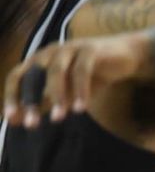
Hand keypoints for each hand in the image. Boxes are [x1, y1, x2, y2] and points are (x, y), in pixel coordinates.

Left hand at [4, 34, 147, 127]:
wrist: (125, 56)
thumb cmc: (92, 74)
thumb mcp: (66, 91)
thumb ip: (45, 102)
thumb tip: (21, 120)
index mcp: (39, 60)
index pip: (17, 77)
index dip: (12, 97)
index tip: (12, 120)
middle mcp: (50, 52)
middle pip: (33, 74)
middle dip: (30, 100)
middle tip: (32, 124)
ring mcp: (70, 48)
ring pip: (56, 71)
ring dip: (56, 96)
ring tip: (58, 119)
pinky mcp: (90, 50)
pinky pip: (82, 71)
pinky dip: (80, 90)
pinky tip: (81, 108)